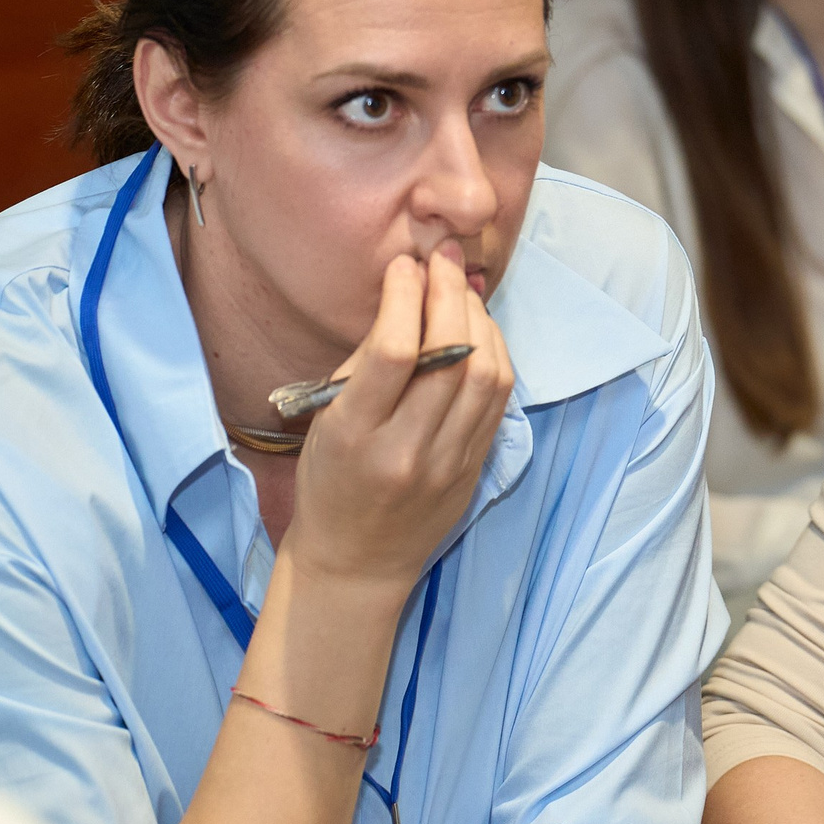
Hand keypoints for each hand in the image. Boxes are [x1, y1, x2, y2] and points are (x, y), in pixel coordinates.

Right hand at [283, 249, 514, 600]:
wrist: (356, 562)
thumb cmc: (328, 482)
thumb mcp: (325, 420)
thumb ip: (365, 361)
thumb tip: (408, 294)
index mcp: (354, 435)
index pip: (397, 353)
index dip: (408, 297)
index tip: (407, 265)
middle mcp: (407, 451)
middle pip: (452, 357)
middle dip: (452, 296)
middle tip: (445, 260)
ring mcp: (449, 463)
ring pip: (486, 375)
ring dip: (480, 320)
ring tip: (462, 290)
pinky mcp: (476, 469)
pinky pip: (498, 400)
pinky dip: (494, 353)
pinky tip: (479, 329)